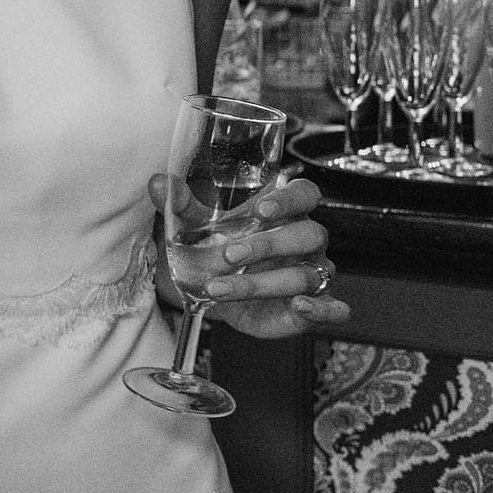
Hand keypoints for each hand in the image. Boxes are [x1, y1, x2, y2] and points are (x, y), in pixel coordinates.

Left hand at [148, 175, 350, 337]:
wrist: (216, 293)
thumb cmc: (216, 249)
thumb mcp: (196, 227)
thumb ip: (180, 204)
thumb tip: (158, 183)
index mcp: (286, 213)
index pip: (305, 194)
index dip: (289, 200)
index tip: (261, 210)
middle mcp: (306, 241)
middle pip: (309, 234)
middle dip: (268, 244)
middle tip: (228, 253)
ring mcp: (314, 273)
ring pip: (307, 274)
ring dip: (263, 282)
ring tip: (220, 288)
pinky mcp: (312, 307)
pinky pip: (334, 307)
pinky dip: (323, 309)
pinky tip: (300, 307)